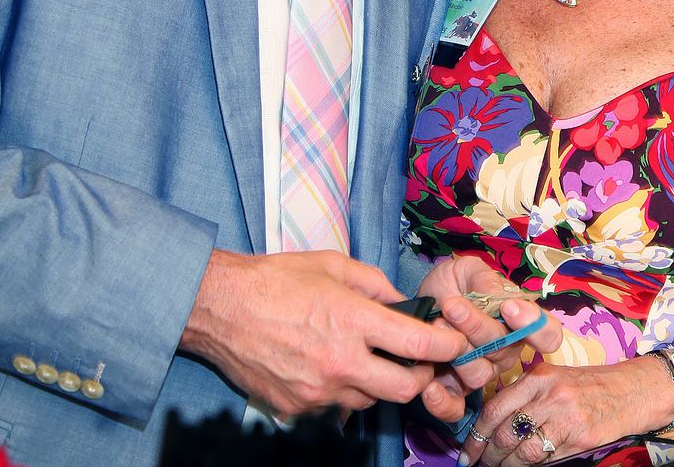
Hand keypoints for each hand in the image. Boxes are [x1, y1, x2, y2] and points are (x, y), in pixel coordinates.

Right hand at [178, 249, 470, 419]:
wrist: (217, 308)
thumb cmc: (274, 280)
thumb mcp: (332, 265)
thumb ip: (375, 284)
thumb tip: (402, 303)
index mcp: (352, 321)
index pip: (418, 346)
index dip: (447, 346)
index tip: (456, 342)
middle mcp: (339, 362)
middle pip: (405, 388)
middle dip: (422, 375)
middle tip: (418, 358)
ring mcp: (317, 391)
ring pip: (371, 399)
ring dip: (378, 382)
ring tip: (363, 355)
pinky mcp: (296, 408)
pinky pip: (335, 406)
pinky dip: (342, 389)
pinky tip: (327, 365)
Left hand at [413, 257, 563, 423]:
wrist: (416, 302)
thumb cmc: (449, 285)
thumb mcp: (466, 270)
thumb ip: (486, 280)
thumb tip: (505, 300)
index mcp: (518, 322)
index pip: (547, 334)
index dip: (536, 327)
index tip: (509, 308)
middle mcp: (505, 351)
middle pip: (505, 350)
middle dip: (477, 327)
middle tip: (451, 305)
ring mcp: (481, 372)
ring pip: (481, 375)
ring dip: (457, 353)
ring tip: (435, 326)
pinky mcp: (454, 392)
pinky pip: (456, 408)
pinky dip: (443, 401)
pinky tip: (430, 386)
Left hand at [464, 355, 673, 466]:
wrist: (631, 391)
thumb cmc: (589, 385)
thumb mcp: (555, 377)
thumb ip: (525, 394)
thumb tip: (491, 424)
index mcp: (539, 377)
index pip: (495, 408)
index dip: (476, 435)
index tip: (468, 452)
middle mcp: (550, 395)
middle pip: (504, 432)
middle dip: (488, 455)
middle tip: (482, 464)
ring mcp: (566, 418)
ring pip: (522, 451)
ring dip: (506, 465)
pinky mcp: (579, 439)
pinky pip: (545, 460)